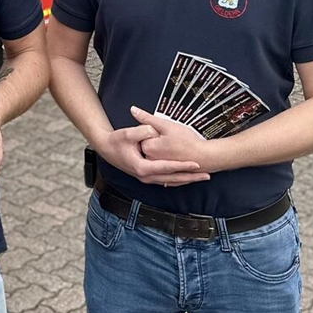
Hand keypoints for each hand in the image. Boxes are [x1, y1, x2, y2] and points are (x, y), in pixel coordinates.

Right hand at [95, 107, 209, 186]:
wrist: (105, 148)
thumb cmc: (115, 142)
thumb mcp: (127, 134)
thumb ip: (143, 131)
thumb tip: (155, 131)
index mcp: (142, 167)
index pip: (167, 168)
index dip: (183, 165)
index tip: (196, 164)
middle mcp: (145, 176)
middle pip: (172, 179)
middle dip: (190, 177)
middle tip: (206, 175)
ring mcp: (146, 178)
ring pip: (170, 182)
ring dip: (186, 179)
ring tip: (201, 177)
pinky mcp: (146, 176)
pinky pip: (166, 180)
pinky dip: (177, 179)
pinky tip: (186, 178)